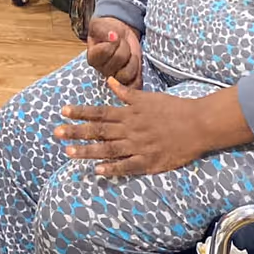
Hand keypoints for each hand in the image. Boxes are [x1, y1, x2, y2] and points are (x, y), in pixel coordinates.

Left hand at [54, 81, 209, 177]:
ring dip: (88, 151)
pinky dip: (112, 169)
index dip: (81, 112)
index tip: (63, 111)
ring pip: (108, 149)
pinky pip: (127, 167)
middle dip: (76, 132)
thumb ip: (127, 93)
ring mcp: (138, 146)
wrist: (197, 124)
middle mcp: (130, 129)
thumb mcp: (148, 97)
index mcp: (129, 113)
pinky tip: (98, 172)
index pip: (100, 112)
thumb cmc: (173, 108)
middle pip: (98, 131)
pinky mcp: (149, 161)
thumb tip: (110, 82)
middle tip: (56, 133)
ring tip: (69, 152)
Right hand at [85, 17, 142, 87]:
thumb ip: (101, 30)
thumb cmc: (107, 30)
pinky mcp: (129, 81)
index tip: (113, 35)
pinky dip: (138, 73)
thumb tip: (112, 36)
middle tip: (122, 42)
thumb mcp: (100, 25)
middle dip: (124, 47)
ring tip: (129, 52)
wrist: (119, 35)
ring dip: (132, 59)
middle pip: (118, 60)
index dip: (113, 41)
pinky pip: (135, 84)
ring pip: (127, 74)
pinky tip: (136, 62)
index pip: (106, 51)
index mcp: (93, 58)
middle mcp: (102, 71)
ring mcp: (116, 78)